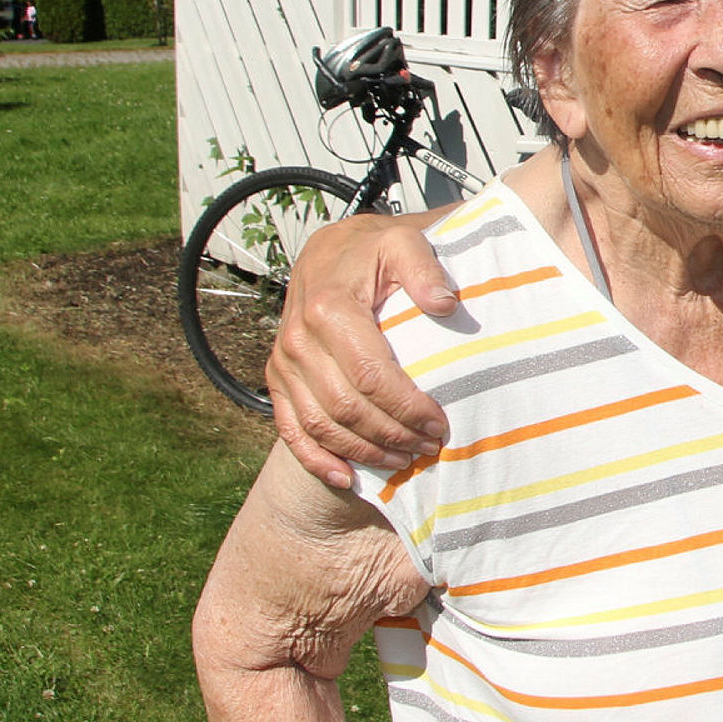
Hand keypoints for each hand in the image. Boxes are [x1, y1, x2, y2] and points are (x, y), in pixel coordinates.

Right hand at [266, 210, 456, 486]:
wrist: (333, 250)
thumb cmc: (376, 250)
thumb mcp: (405, 243)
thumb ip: (425, 269)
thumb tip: (445, 302)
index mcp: (330, 307)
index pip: (371, 375)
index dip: (407, 407)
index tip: (440, 423)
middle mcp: (298, 339)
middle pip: (347, 407)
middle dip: (392, 434)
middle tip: (430, 447)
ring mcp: (283, 362)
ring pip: (320, 425)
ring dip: (363, 451)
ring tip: (404, 460)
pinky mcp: (277, 379)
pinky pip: (290, 429)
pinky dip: (316, 459)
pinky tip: (347, 478)